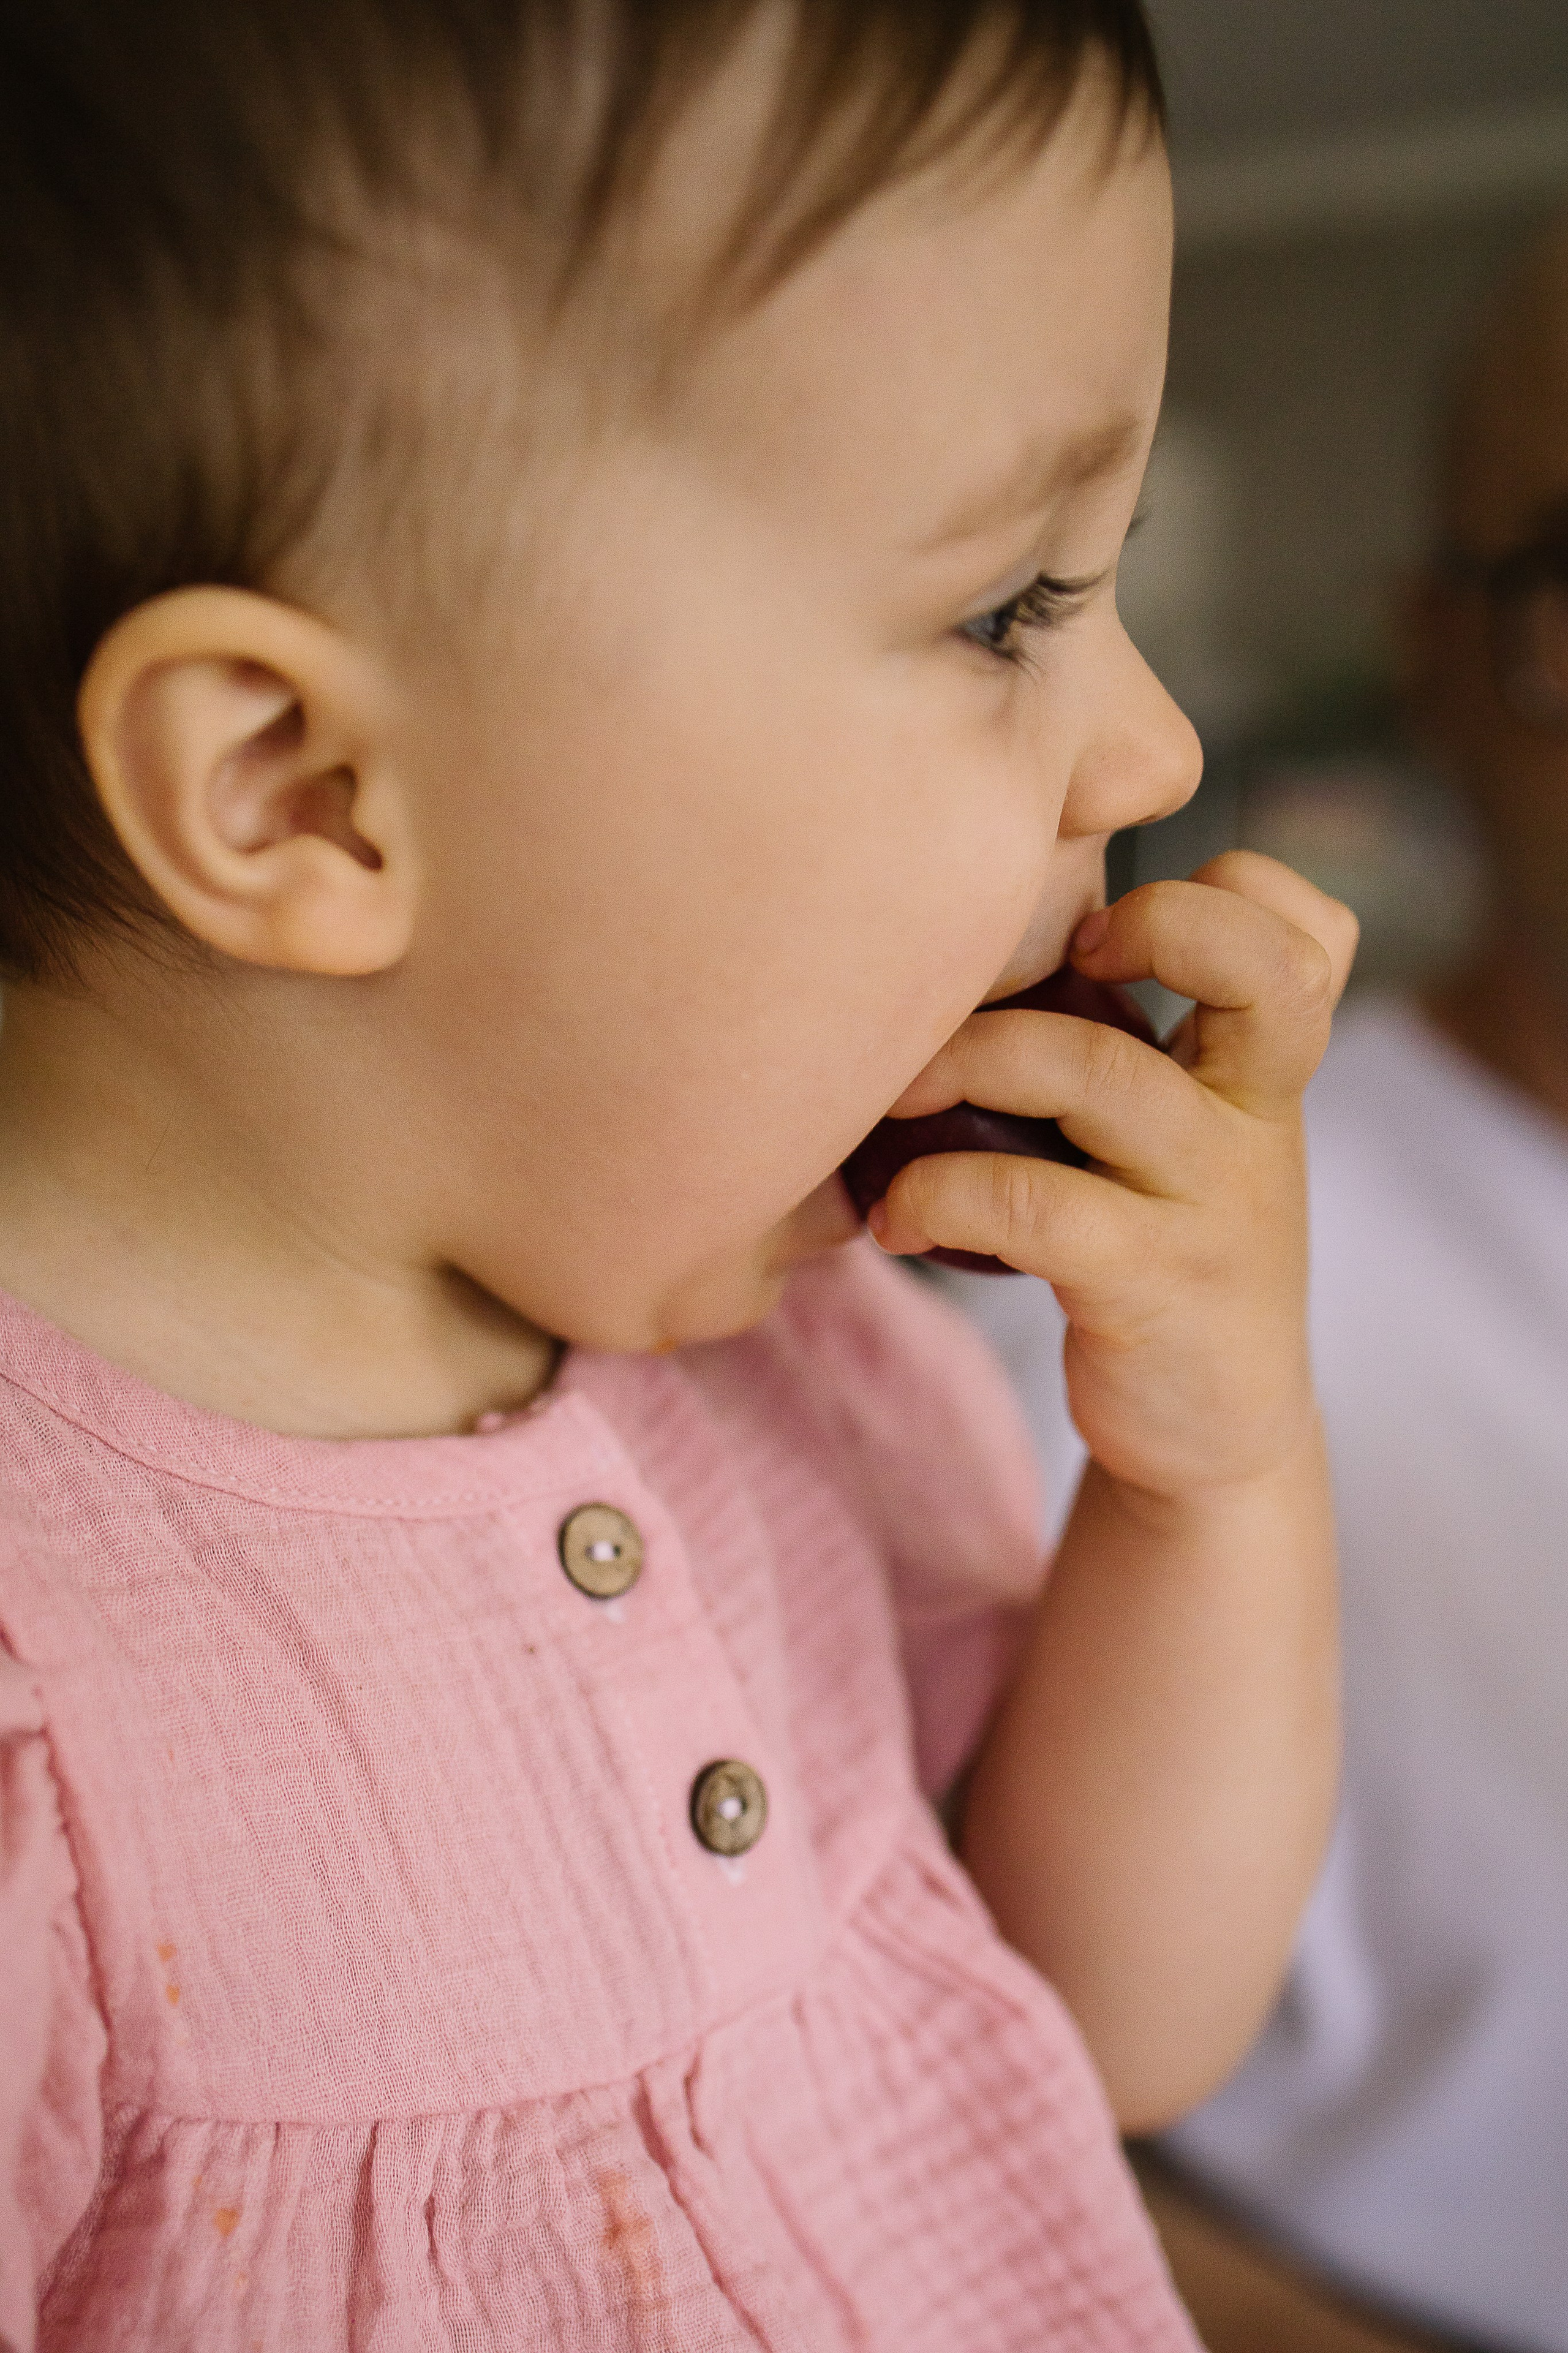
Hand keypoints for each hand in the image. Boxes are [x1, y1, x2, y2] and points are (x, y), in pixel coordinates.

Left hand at [871, 852, 1358, 1499]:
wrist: (1211, 1432)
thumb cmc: (1164, 1254)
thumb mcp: (1187, 1138)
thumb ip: (1147, 1041)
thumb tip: (987, 934)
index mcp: (1261, 1073)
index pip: (1313, 934)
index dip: (1232, 890)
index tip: (1105, 922)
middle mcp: (1256, 1121)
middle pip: (1257, 971)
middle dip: (1149, 924)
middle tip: (1029, 965)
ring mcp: (1212, 1204)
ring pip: (1101, 1073)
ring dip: (968, 1061)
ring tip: (891, 1099)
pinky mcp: (1151, 1285)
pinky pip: (1035, 1204)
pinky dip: (942, 1192)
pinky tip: (896, 1216)